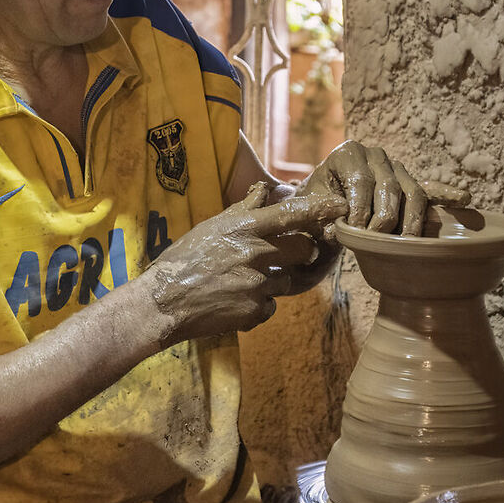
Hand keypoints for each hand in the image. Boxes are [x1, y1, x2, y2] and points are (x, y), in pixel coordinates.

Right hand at [143, 185, 335, 342]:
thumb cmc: (183, 260)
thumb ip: (242, 210)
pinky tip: (234, 301)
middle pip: (302, 250)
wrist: (163, 303)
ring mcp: (256, 285)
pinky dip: (257, 306)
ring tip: (241, 282)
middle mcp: (254, 254)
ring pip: (286, 281)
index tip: (340, 207)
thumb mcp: (210, 227)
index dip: (320, 210)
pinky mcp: (254, 312)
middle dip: (298, 253)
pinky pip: (270, 307)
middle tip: (278, 256)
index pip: (290, 215)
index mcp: (243, 230)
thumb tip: (264, 190)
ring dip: (272, 282)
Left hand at [296, 140, 429, 235]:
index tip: (356, 232)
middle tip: (375, 243)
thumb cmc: (319, 203)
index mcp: (348, 153)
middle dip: (383, 218)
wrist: (329, 202)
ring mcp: (396, 167)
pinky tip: (409, 241)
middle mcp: (375, 155)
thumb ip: (319, 213)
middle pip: (388, 186)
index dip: (360, 209)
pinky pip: (421, 200)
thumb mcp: (311, 207)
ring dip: (407, 222)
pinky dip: (417, 221)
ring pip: (410, 192)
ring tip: (396, 245)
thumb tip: (338, 221)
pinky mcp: (409, 182)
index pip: (360, 180)